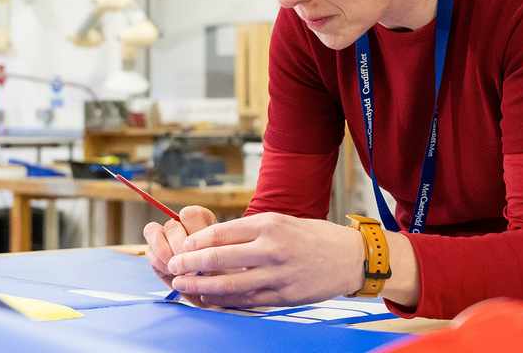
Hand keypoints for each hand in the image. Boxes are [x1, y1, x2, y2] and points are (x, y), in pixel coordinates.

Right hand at [142, 205, 216, 302]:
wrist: (212, 294)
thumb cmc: (222, 275)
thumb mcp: (223, 259)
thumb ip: (208, 247)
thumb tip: (190, 244)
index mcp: (202, 219)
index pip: (188, 214)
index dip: (191, 231)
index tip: (200, 251)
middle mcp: (182, 224)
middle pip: (171, 225)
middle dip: (178, 248)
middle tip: (190, 267)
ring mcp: (165, 237)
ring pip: (153, 231)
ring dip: (165, 254)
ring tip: (178, 271)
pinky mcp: (154, 252)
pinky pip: (149, 251)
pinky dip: (159, 264)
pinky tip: (171, 273)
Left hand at [166, 212, 365, 307]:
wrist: (349, 257)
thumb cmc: (311, 235)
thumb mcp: (279, 221)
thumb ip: (248, 231)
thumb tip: (211, 241)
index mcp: (268, 224)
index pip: (221, 232)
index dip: (196, 242)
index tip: (182, 247)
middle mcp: (271, 248)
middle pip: (219, 258)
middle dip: (190, 265)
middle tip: (173, 268)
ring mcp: (277, 275)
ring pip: (229, 285)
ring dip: (201, 287)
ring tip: (183, 287)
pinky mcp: (283, 296)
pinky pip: (247, 302)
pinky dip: (225, 302)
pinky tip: (210, 301)